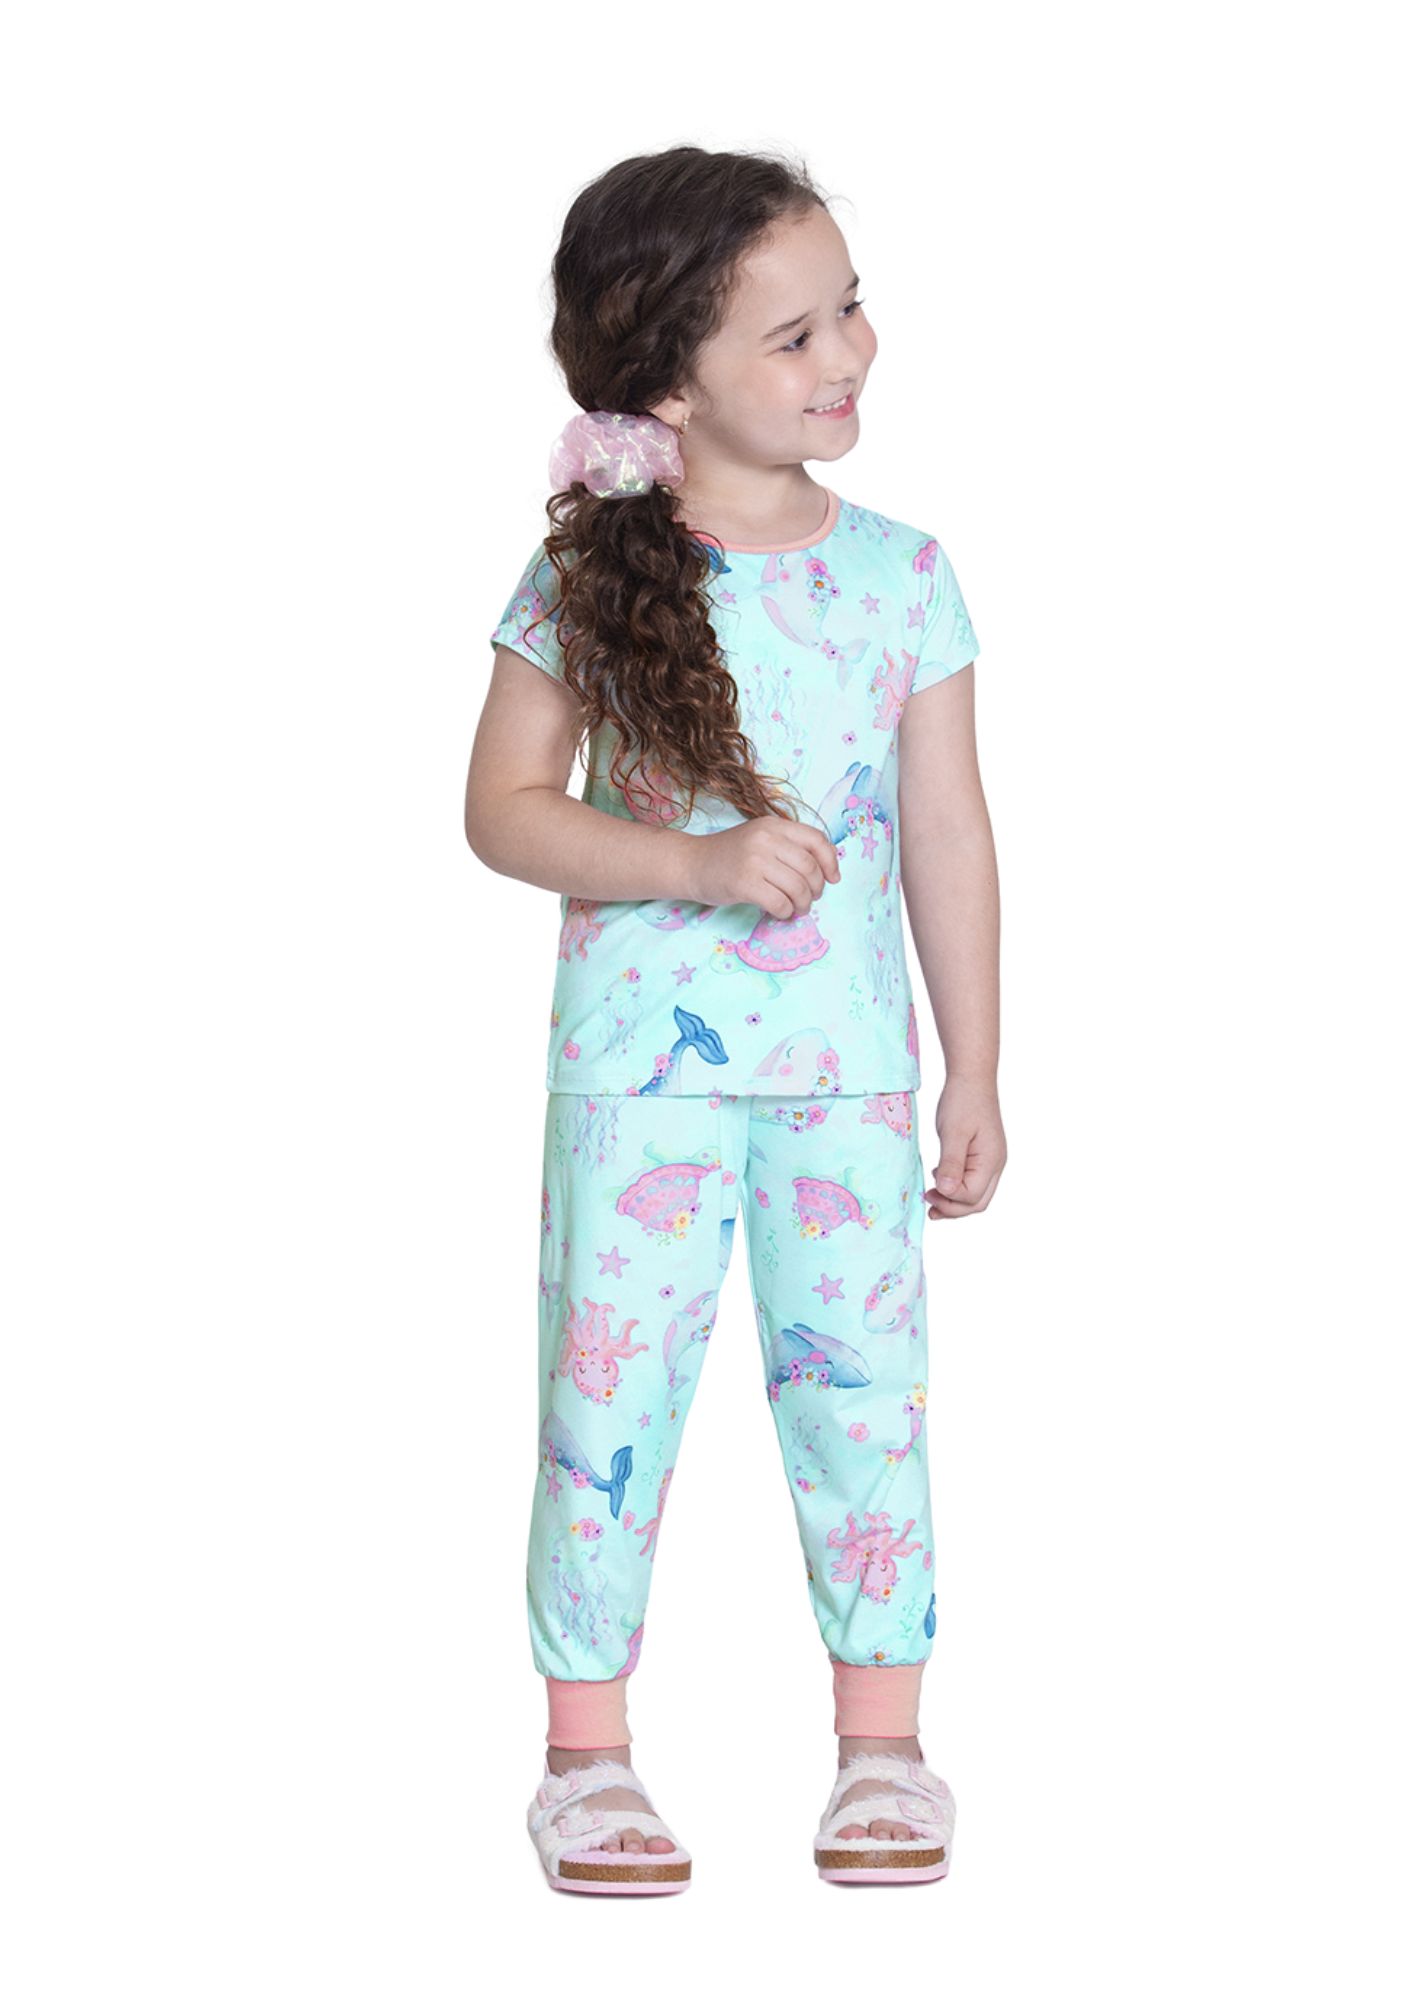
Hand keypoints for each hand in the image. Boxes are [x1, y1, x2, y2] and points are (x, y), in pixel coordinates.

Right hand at [685, 816, 840, 918]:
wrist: (692, 863)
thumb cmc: (729, 855)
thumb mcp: (760, 838)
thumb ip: (789, 846)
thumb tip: (826, 869)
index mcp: (774, 825)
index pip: (816, 840)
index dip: (831, 862)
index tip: (833, 879)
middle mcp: (766, 839)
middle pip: (809, 868)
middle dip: (817, 889)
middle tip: (811, 898)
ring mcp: (754, 860)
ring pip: (798, 888)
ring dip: (803, 904)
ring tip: (798, 908)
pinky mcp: (744, 883)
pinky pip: (779, 903)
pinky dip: (786, 912)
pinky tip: (780, 912)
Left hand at [926, 1076, 1005, 1217]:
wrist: (971, 1078)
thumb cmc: (963, 1101)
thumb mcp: (953, 1132)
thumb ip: (951, 1163)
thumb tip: (946, 1191)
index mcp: (991, 1161)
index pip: (971, 1196)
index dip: (949, 1200)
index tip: (928, 1192)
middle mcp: (996, 1165)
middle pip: (977, 1202)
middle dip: (953, 1208)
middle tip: (928, 1204)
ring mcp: (991, 1160)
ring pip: (976, 1194)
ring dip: (954, 1200)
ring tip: (930, 1197)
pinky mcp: (982, 1155)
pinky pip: (972, 1180)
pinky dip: (956, 1188)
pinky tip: (938, 1181)